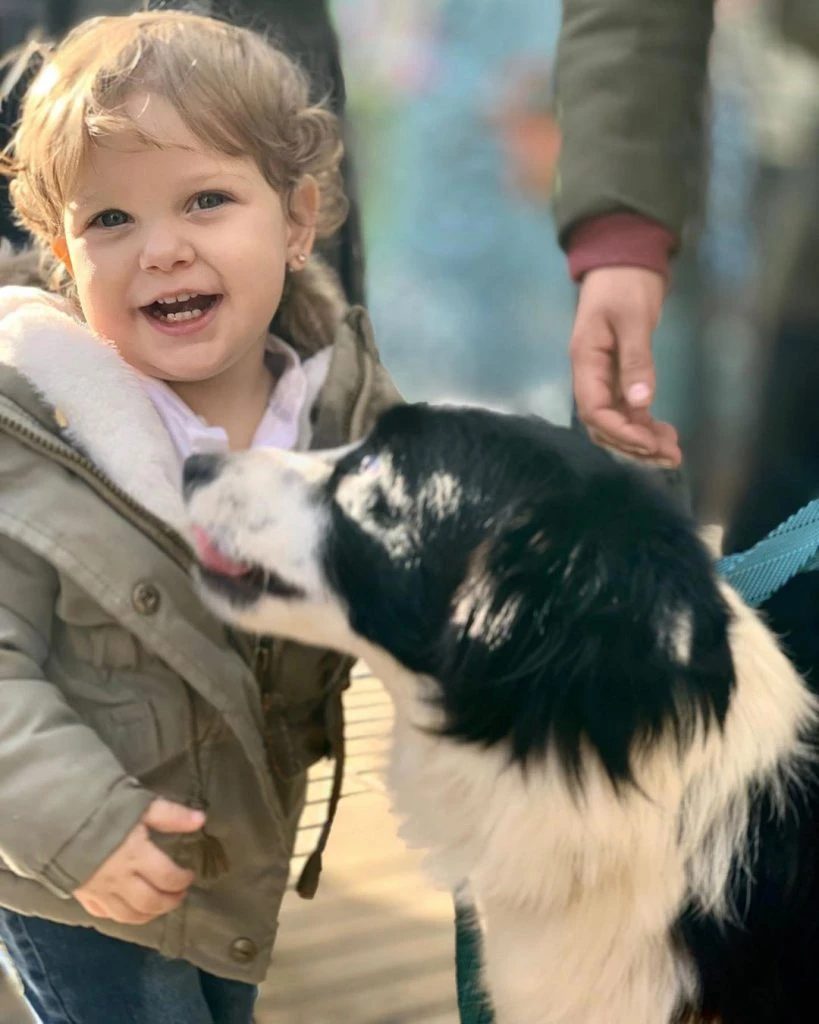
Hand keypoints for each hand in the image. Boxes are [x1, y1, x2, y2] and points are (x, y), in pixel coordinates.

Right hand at [73, 798, 203, 924]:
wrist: (54, 818)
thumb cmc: (102, 808)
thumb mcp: (141, 805)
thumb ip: (171, 815)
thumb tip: (201, 820)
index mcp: (136, 856)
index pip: (168, 878)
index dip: (183, 879)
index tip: (190, 874)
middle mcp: (119, 880)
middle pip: (150, 903)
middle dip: (170, 902)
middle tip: (180, 894)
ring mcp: (99, 891)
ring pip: (129, 916)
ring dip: (149, 914)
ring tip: (161, 905)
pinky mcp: (83, 894)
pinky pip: (105, 914)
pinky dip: (122, 916)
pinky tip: (130, 910)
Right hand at [570, 266, 681, 466]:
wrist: (624, 258)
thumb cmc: (625, 284)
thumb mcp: (633, 319)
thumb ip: (636, 361)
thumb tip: (642, 403)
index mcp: (585, 363)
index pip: (595, 411)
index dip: (621, 432)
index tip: (650, 443)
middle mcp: (590, 376)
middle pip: (604, 425)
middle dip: (634, 444)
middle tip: (669, 456)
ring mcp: (603, 378)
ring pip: (616, 422)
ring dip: (641, 440)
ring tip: (672, 452)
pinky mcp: (618, 375)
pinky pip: (626, 410)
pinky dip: (644, 425)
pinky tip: (664, 432)